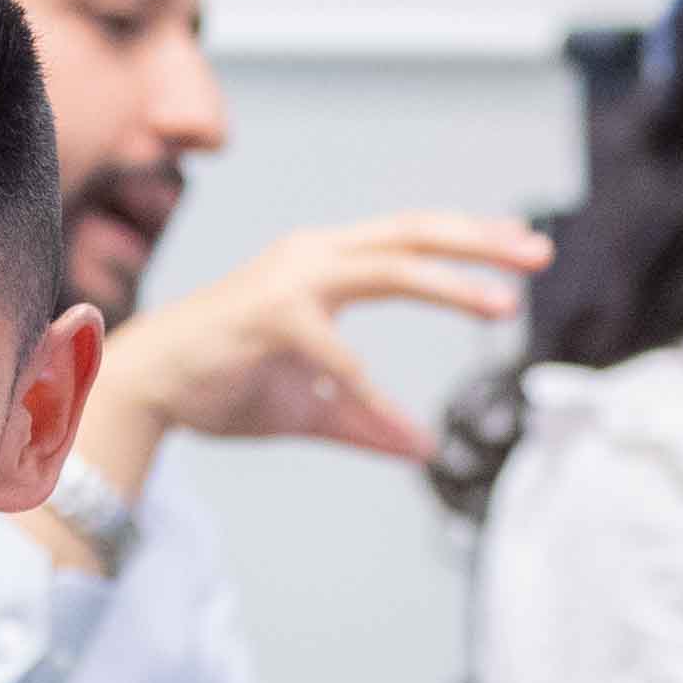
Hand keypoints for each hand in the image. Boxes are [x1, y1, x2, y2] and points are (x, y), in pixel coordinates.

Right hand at [85, 213, 551, 475]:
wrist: (144, 389)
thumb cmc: (223, 385)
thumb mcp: (311, 408)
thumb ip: (367, 423)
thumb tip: (422, 450)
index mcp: (323, 263)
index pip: (408, 240)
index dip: (467, 244)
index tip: (520, 253)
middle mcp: (312, 255)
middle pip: (412, 232)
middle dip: (479, 240)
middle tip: (538, 253)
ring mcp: (290, 279)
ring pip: (389, 265)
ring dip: (449, 284)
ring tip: (501, 304)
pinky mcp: (269, 314)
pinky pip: (337, 354)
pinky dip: (371, 391)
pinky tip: (402, 425)